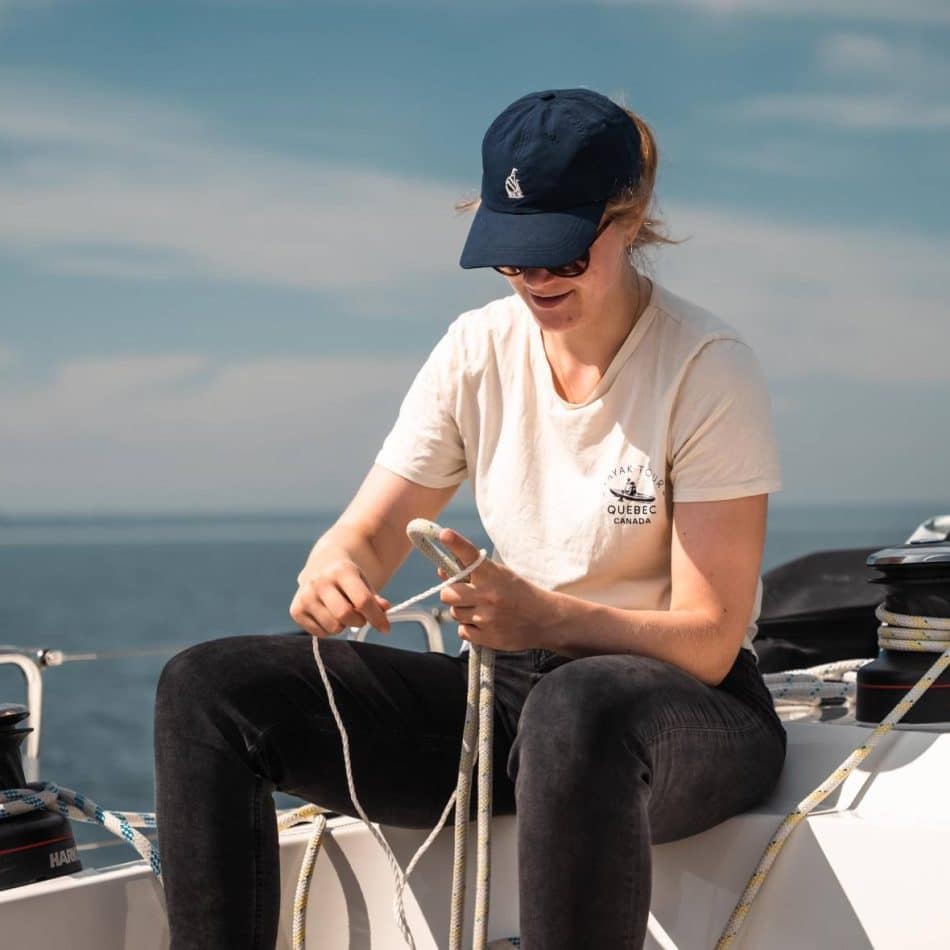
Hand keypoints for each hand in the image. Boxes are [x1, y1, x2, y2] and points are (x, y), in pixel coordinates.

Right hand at [290, 556, 391, 637]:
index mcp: (341, 571)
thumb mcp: (364, 581)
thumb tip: (384, 609)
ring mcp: (305, 595)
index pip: (362, 600)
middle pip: (345, 615)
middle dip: (359, 621)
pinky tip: (329, 615)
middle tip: (361, 617)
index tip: (385, 628)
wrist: (322, 564)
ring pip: (333, 627)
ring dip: (344, 626)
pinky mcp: (296, 609)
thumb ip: (374, 598)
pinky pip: (320, 634)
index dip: (376, 617)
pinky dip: (329, 630)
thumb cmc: (348, 577)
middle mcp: (320, 581)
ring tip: (342, 612)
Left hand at [435, 528, 554, 651]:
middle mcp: (488, 594)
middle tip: (461, 594)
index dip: (456, 543)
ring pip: (454, 613)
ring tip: (480, 609)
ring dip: (462, 611)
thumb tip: (441, 571)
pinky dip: (469, 628)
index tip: (444, 534)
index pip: (469, 555)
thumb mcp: (501, 575)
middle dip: (450, 594)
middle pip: (448, 594)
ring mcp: (487, 617)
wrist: (545, 619)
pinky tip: (484, 623)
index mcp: (492, 574)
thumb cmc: (519, 593)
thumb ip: (471, 573)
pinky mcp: (488, 637)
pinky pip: (462, 631)